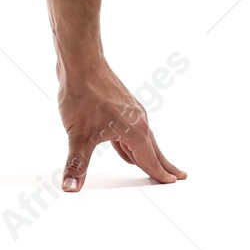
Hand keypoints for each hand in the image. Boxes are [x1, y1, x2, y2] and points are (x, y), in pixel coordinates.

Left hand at [57, 61, 185, 192]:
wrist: (79, 62)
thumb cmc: (82, 95)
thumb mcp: (78, 136)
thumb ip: (76, 165)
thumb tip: (70, 188)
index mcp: (136, 131)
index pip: (150, 160)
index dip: (159, 174)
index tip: (173, 183)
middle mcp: (139, 120)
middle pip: (153, 149)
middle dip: (163, 165)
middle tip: (179, 177)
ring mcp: (130, 110)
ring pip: (142, 138)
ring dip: (147, 153)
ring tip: (153, 165)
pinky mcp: (120, 103)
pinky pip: (131, 128)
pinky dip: (132, 142)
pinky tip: (124, 148)